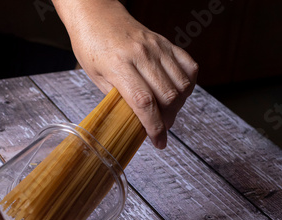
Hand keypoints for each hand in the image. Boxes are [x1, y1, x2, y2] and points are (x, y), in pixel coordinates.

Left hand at [54, 0, 197, 147]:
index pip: (144, 102)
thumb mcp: (96, 77)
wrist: (97, 15)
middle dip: (167, 120)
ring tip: (166, 113)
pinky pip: (189, 67)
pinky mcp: (166, 43)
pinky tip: (177, 93)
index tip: (159, 142)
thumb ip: (118, 98)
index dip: (155, 127)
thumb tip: (137, 121)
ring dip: (178, 106)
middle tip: (160, 129)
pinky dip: (188, 85)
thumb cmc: (91, 47)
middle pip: (168, 96)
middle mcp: (142, 55)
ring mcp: (157, 47)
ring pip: (182, 85)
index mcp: (119, 65)